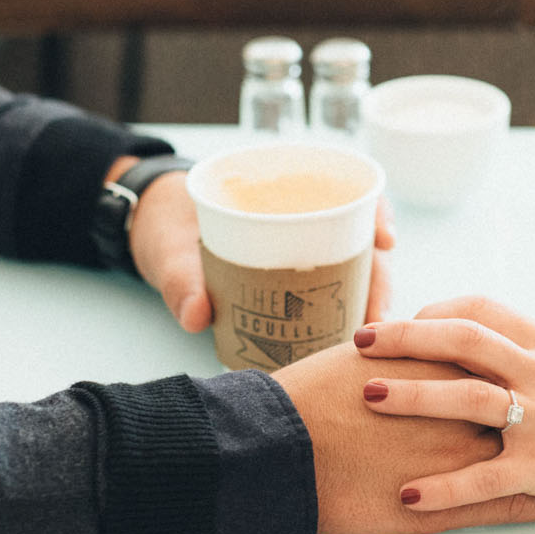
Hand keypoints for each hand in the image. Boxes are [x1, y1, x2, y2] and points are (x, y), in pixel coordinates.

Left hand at [122, 158, 396, 332]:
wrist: (149, 229)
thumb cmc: (165, 224)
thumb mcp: (170, 248)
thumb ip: (180, 280)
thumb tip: (197, 317)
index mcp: (280, 191)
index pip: (347, 189)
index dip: (376, 211)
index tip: (385, 239)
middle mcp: (301, 220)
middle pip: (360, 240)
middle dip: (380, 276)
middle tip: (378, 315)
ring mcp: (300, 252)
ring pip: (352, 272)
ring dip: (366, 302)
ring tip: (368, 339)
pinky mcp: (291, 285)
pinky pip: (328, 297)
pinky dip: (342, 316)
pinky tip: (348, 344)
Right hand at [272, 340, 534, 533]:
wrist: (278, 448)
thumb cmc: (308, 400)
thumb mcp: (359, 359)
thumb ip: (398, 349)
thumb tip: (410, 337)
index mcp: (441, 367)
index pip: (501, 357)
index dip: (527, 364)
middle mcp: (461, 407)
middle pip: (528, 402)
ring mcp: (459, 458)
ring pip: (531, 454)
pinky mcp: (446, 504)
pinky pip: (508, 505)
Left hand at [354, 296, 534, 517]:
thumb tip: (512, 355)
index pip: (482, 309)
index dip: (435, 312)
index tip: (404, 324)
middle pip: (461, 338)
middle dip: (403, 337)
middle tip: (360, 342)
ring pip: (464, 396)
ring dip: (410, 394)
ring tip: (367, 398)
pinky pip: (483, 478)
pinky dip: (440, 489)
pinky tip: (406, 497)